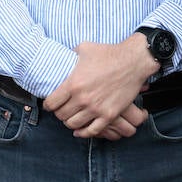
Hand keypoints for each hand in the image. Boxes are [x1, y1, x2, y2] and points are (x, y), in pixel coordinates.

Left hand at [42, 36, 156, 137]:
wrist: (133, 61)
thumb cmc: (109, 53)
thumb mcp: (84, 48)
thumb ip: (70, 55)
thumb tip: (63, 58)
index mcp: (73, 84)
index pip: (51, 103)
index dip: (48, 104)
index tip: (51, 104)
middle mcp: (83, 99)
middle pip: (61, 115)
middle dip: (59, 113)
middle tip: (62, 109)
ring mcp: (96, 109)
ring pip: (74, 125)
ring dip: (70, 122)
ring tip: (72, 117)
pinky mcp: (109, 115)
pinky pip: (92, 130)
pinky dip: (84, 132)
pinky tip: (80, 130)